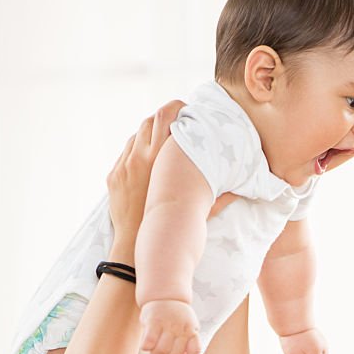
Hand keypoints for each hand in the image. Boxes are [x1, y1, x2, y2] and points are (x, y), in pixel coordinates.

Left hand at [106, 100, 237, 249]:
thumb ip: (218, 197)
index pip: (166, 115)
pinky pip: (124, 154)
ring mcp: (123, 166)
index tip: (186, 112)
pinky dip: (136, 153)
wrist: (135, 245)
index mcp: (161, 159)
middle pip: (149, 120)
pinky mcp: (114, 176)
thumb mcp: (196, 209)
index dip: (176, 108)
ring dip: (148, 136)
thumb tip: (240, 190)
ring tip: (161, 145)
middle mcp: (139, 157)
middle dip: (162, 119)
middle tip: (174, 126)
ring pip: (135, 136)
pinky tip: (146, 163)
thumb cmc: (171, 228)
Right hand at [140, 299, 200, 353]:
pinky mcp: (154, 321)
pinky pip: (149, 343)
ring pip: (161, 351)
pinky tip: (146, 345)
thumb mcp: (186, 330)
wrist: (165, 296)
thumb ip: (184, 348)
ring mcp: (168, 324)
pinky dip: (146, 348)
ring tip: (154, 350)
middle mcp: (182, 328)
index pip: (195, 351)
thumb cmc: (176, 318)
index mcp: (192, 330)